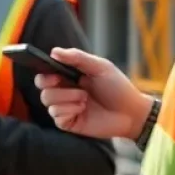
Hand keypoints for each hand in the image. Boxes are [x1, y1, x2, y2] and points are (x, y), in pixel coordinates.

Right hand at [35, 48, 152, 140]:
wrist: (132, 112)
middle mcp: (63, 92)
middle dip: (56, 87)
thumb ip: (77, 57)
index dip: (44, 74)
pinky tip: (83, 109)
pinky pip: (56, 115)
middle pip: (42, 88)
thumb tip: (54, 51)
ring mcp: (65, 108)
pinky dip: (70, 110)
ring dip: (68, 98)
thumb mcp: (100, 67)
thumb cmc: (118, 88)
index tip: (55, 75)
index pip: (44, 75)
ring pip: (48, 100)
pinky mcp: (68, 122)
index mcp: (68, 77)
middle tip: (75, 87)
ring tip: (85, 99)